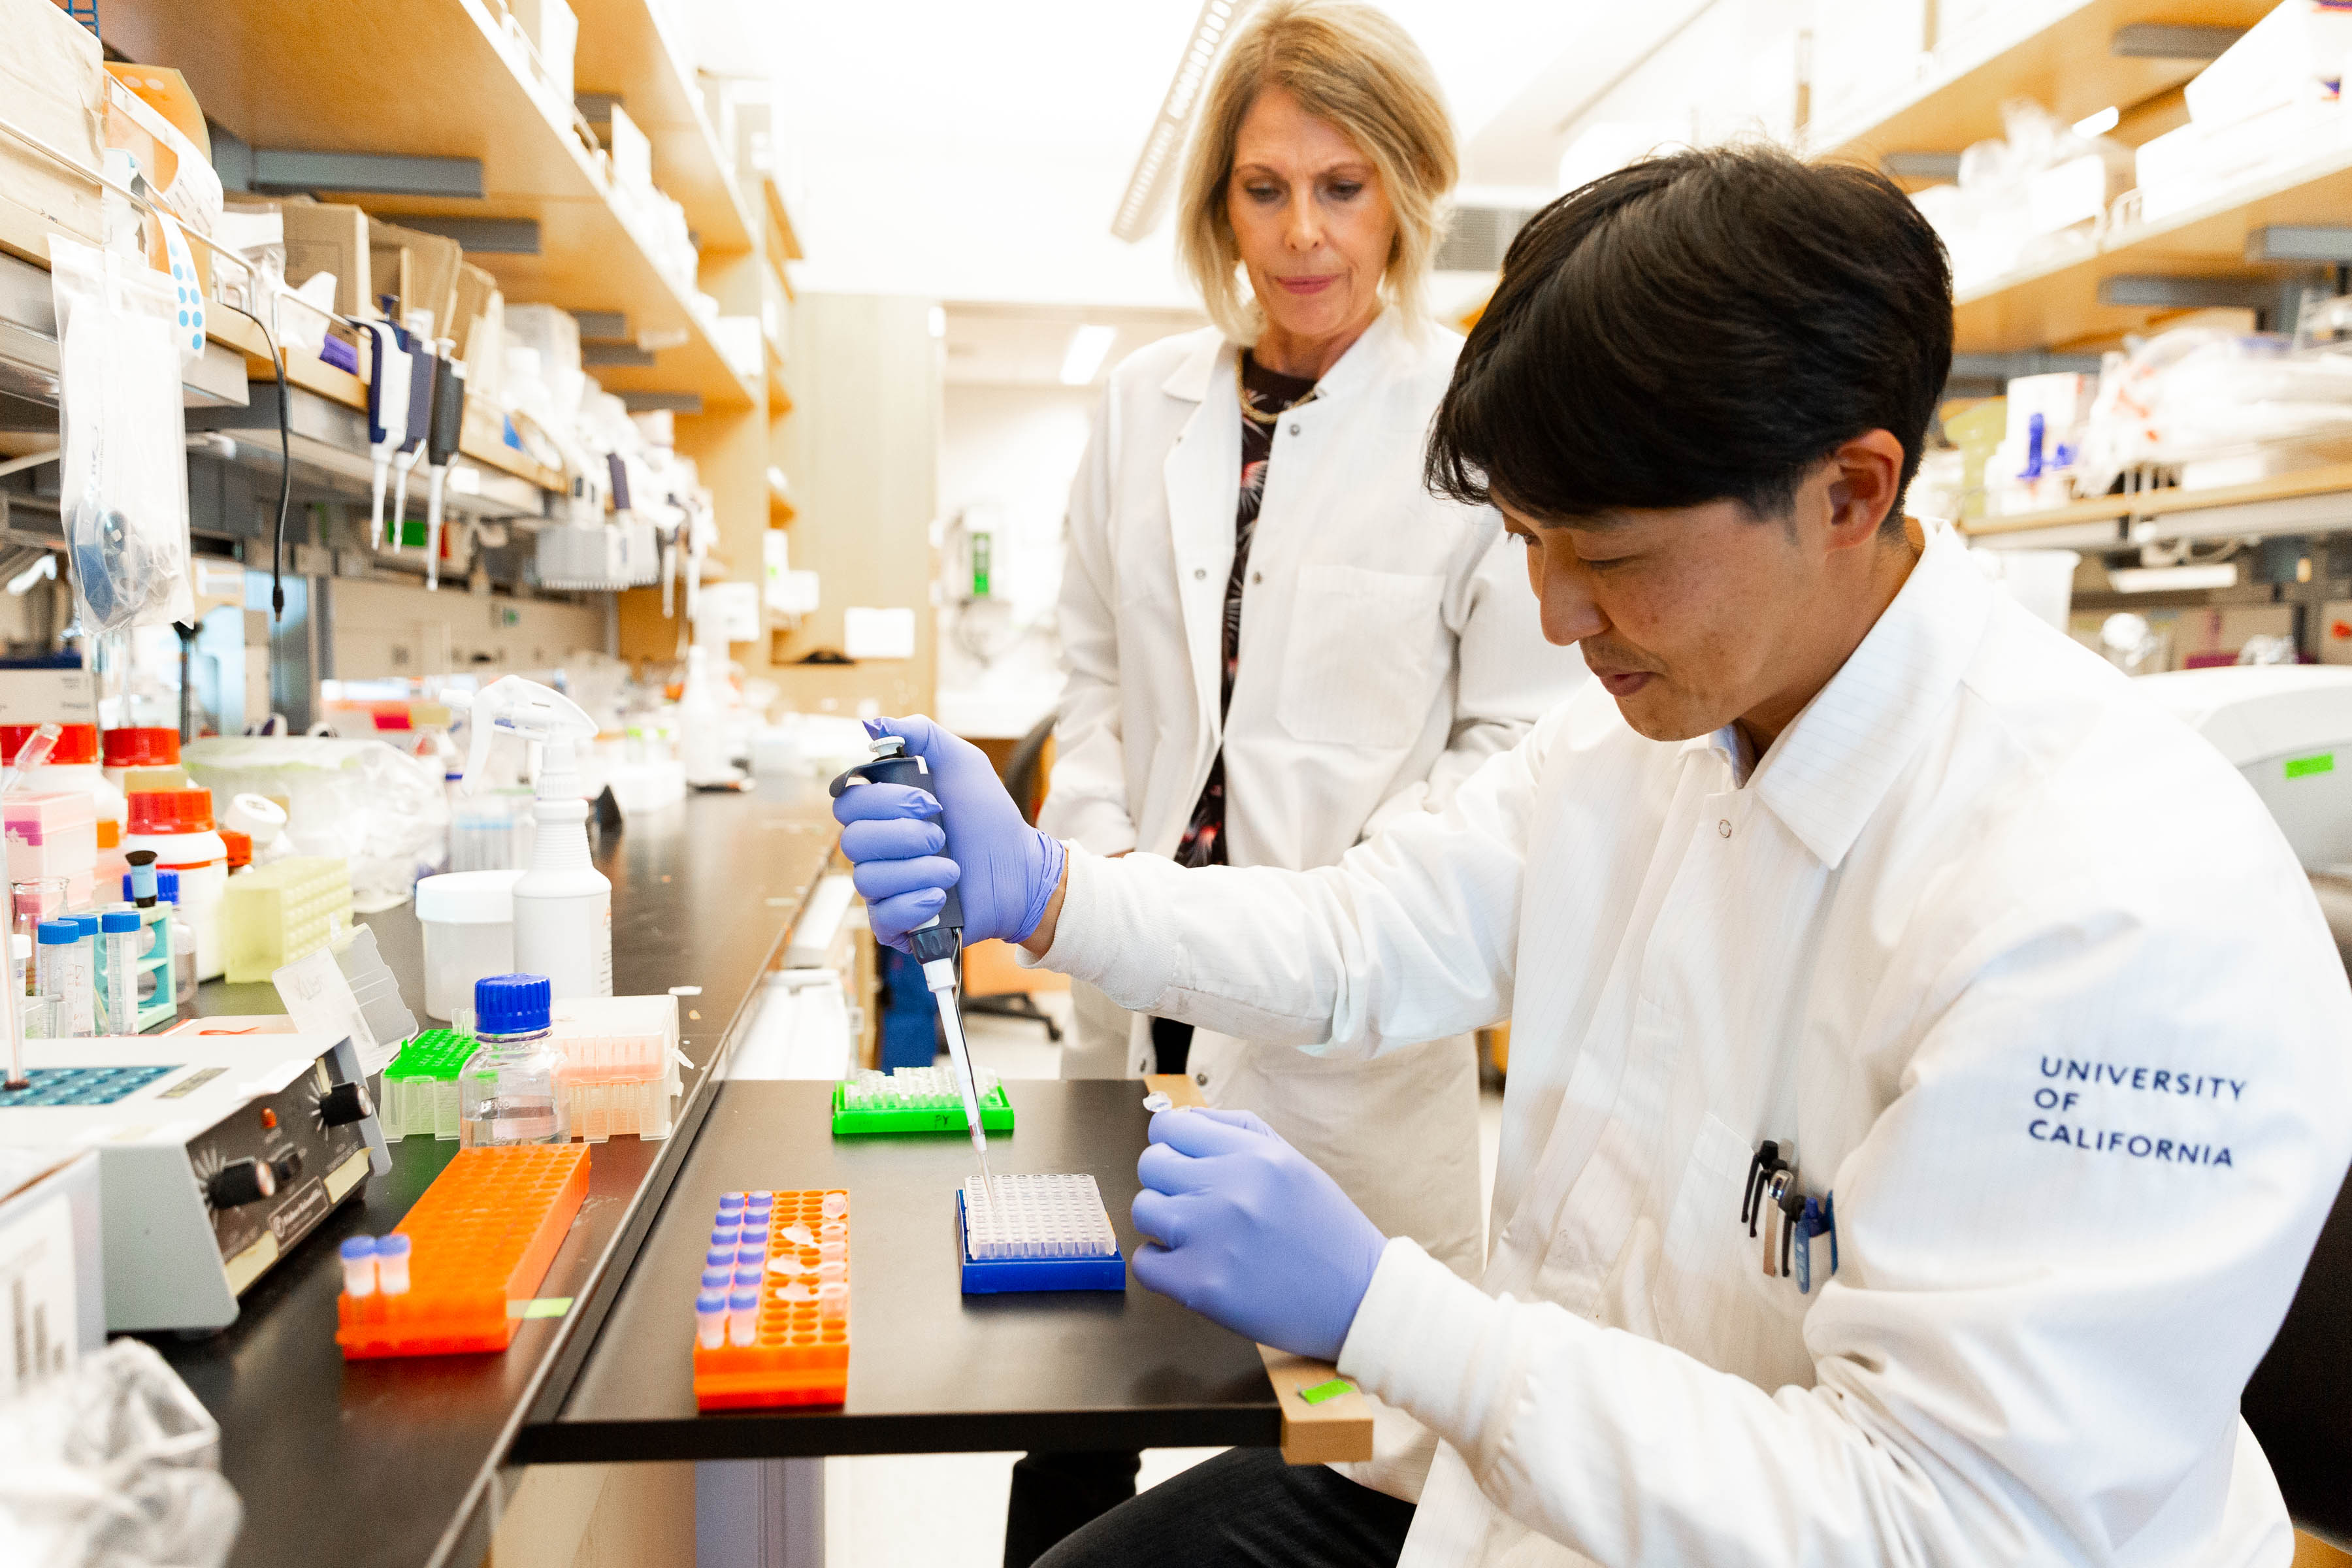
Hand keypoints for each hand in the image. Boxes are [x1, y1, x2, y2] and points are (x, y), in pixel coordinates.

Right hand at [831, 716, 1065, 950]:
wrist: (1020, 869)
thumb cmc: (989, 818)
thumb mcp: (962, 763)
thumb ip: (922, 735)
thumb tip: (876, 724)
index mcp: (882, 813)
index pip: (847, 804)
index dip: (884, 802)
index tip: (930, 801)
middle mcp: (876, 849)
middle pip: (853, 841)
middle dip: (904, 836)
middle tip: (943, 836)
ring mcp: (884, 888)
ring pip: (868, 878)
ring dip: (918, 870)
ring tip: (953, 870)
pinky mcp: (896, 924)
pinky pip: (882, 917)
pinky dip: (913, 904)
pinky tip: (941, 897)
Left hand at [1130, 1108, 1386, 1362]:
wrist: (1358, 1300)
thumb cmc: (1324, 1231)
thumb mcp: (1293, 1162)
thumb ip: (1237, 1132)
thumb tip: (1180, 1118)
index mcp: (1253, 1155)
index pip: (1171, 1127)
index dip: (1171, 1144)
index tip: (1182, 1161)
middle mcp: (1230, 1189)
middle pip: (1151, 1165)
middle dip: (1166, 1181)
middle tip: (1193, 1202)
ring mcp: (1211, 1238)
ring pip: (1143, 1209)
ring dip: (1163, 1222)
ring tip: (1196, 1236)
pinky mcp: (1200, 1286)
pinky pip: (1144, 1263)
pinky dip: (1161, 1265)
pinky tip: (1192, 1266)